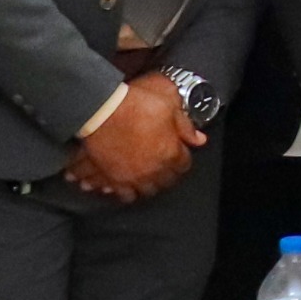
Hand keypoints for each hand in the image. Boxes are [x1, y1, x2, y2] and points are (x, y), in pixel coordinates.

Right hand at [63, 77, 202, 204]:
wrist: (102, 110)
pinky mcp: (114, 178)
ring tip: (146, 177)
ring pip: (147, 191)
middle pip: (166, 181)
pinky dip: (125, 192)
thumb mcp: (169, 105)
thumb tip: (198, 138)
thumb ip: (185, 125)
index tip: (178, 153)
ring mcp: (134, 176)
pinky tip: (125, 186)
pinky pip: (123, 195)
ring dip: (148, 185)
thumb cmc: (134, 104)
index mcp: (170, 153)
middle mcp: (154, 169)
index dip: (181, 157)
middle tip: (163, 166)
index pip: (184, 165)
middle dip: (167, 173)